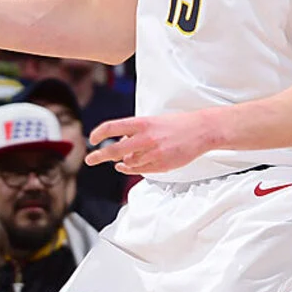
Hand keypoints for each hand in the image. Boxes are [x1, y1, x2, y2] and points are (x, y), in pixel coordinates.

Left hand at [86, 111, 216, 174]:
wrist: (202, 130)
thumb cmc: (177, 124)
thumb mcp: (153, 121)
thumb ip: (135, 131)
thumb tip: (119, 144)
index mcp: (143, 123)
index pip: (112, 127)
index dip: (99, 134)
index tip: (92, 139)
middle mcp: (146, 138)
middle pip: (114, 150)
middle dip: (99, 156)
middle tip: (90, 159)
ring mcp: (153, 153)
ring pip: (128, 162)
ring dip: (122, 161)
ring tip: (119, 160)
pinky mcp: (161, 165)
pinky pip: (139, 170)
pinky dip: (130, 168)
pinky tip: (126, 166)